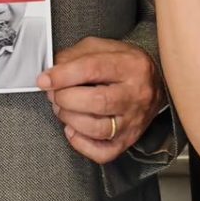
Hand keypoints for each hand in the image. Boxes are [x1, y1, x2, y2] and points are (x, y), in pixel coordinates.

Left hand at [43, 36, 165, 162]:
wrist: (154, 84)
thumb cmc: (124, 66)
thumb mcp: (102, 48)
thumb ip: (75, 55)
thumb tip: (52, 72)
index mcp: (132, 66)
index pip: (93, 69)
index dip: (63, 76)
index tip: (45, 80)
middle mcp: (136, 94)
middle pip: (96, 101)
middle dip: (66, 98)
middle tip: (55, 94)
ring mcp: (133, 121)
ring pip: (97, 128)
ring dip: (70, 119)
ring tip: (63, 108)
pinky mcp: (127, 140)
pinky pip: (102, 152)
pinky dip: (80, 143)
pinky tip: (73, 129)